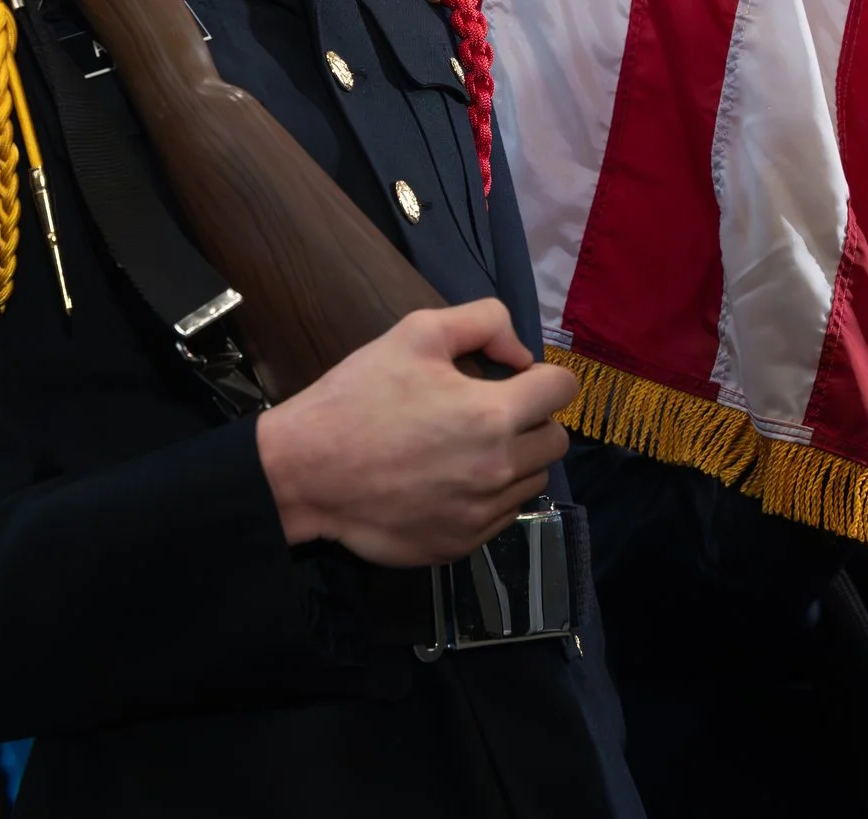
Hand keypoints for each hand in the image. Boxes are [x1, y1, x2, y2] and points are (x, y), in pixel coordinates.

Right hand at [254, 300, 579, 567]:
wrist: (304, 473)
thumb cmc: (358, 398)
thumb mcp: (415, 333)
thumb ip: (483, 323)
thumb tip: (521, 353)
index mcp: (493, 414)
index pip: (563, 389)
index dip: (543, 376)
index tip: (517, 379)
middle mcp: (499, 469)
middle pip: (556, 439)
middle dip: (533, 419)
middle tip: (491, 412)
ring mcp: (482, 513)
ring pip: (534, 480)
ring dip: (516, 460)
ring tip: (469, 447)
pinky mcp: (462, 544)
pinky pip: (504, 515)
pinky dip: (490, 495)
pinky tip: (452, 480)